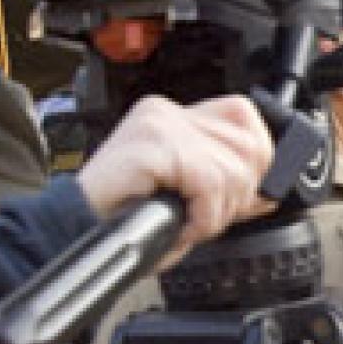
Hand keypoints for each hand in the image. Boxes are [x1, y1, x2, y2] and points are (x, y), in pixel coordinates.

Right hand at [76, 95, 275, 268]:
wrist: (73, 231)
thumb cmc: (121, 217)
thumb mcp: (183, 198)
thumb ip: (225, 187)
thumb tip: (268, 193)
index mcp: (174, 117)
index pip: (243, 116)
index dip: (257, 159)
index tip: (247, 195)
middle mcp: (168, 112)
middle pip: (248, 143)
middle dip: (241, 193)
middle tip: (210, 218)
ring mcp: (159, 125)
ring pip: (233, 168)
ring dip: (219, 212)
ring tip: (190, 226)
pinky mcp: (153, 145)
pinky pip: (208, 183)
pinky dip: (204, 217)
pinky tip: (183, 227)